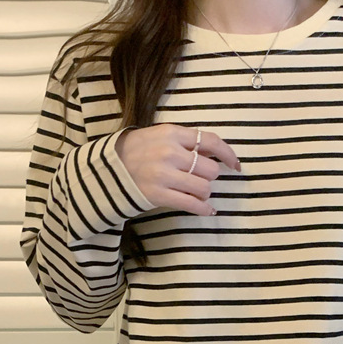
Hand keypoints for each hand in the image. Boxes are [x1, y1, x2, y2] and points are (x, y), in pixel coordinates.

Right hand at [115, 123, 239, 216]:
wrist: (107, 170)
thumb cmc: (136, 152)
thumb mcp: (159, 136)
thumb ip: (185, 142)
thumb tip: (216, 153)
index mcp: (171, 133)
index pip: (210, 141)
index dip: (228, 154)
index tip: (235, 165)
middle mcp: (169, 152)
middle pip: (210, 169)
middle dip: (209, 177)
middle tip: (200, 179)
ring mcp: (164, 175)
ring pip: (204, 188)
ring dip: (204, 193)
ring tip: (195, 192)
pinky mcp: (159, 195)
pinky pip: (192, 205)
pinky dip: (204, 209)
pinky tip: (207, 210)